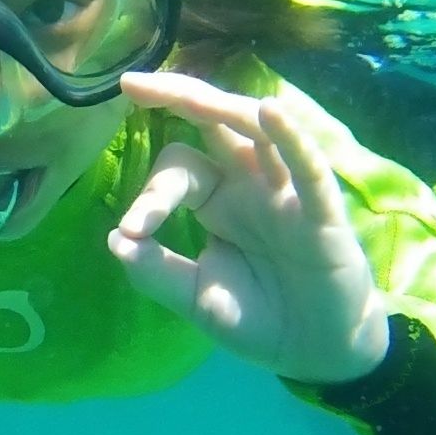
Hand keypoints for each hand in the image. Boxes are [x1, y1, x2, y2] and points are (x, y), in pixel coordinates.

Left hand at [109, 70, 388, 384]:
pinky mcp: (320, 214)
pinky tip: (272, 112)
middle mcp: (250, 183)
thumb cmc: (260, 318)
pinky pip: (309, 170)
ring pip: (256, 132)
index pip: (179, 171)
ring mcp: (286, 193)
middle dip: (176, 97)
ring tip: (179, 89)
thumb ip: (157, 272)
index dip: (151, 194)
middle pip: (214, 123)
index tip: (133, 231)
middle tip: (131, 82)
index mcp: (218, 198)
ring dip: (221, 106)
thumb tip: (114, 239)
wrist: (316, 353)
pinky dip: (292, 139)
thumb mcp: (196, 298)